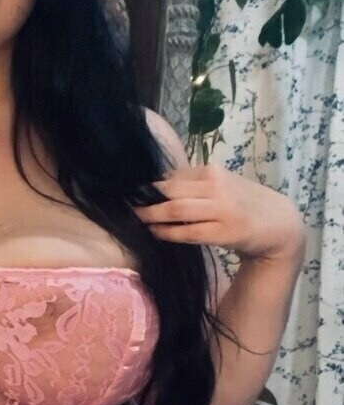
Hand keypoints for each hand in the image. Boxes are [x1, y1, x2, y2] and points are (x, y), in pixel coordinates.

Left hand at [131, 163, 305, 261]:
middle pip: (171, 190)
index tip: (131, 191)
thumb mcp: (222, 185)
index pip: (173, 175)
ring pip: (177, 210)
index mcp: (213, 172)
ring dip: (152, 215)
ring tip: (136, 218)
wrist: (278, 224)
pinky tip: (155, 233)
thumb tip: (156, 187)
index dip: (150, 185)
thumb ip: (194, 184)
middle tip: (126, 205)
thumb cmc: (243, 203)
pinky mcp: (225, 232)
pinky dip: (168, 233)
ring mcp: (222, 210)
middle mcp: (217, 187)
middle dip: (145, 198)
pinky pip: (188, 232)